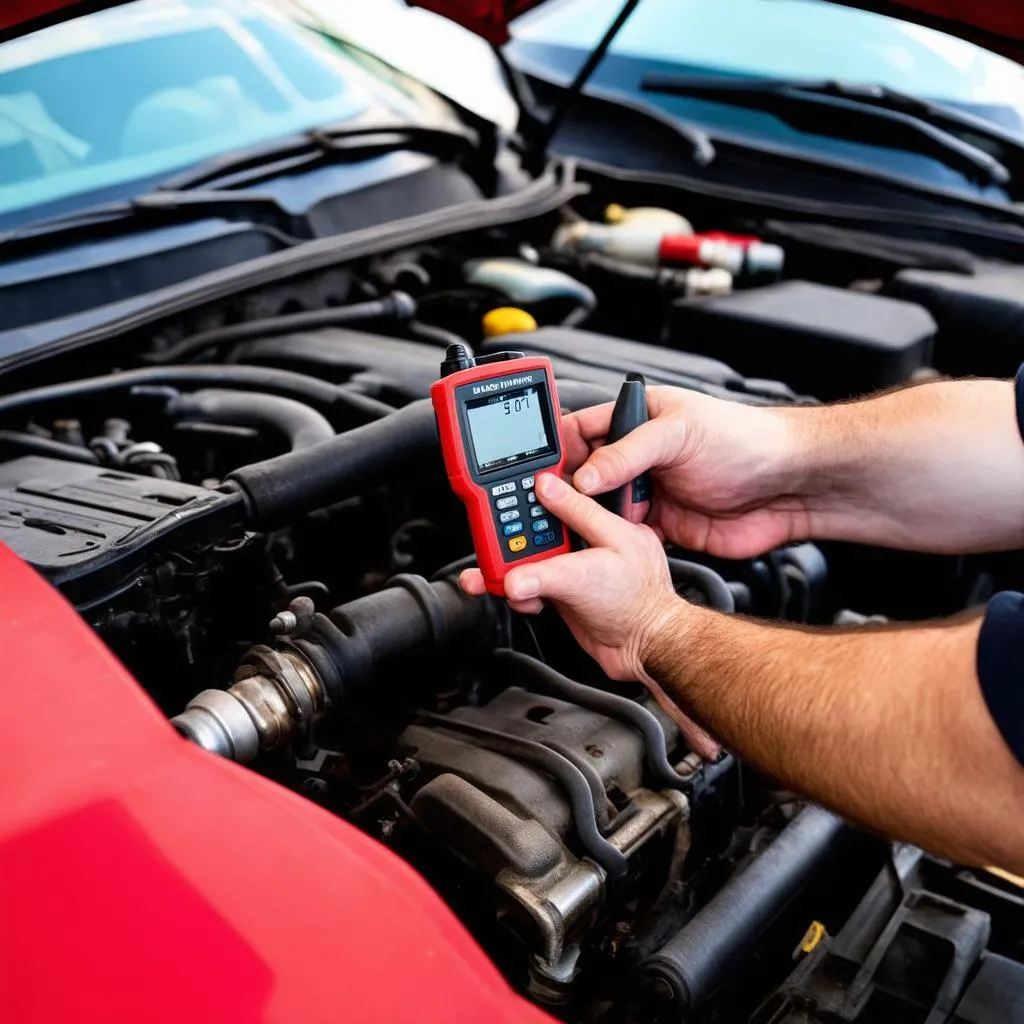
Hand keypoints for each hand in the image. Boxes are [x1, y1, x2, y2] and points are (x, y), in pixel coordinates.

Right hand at [460, 473, 720, 758]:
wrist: (647, 650)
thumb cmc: (638, 605)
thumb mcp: (587, 576)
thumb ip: (545, 572)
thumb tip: (513, 575)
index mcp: (608, 524)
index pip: (566, 497)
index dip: (537, 491)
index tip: (509, 488)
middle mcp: (592, 543)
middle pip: (541, 530)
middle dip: (510, 538)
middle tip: (488, 541)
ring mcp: (580, 570)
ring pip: (534, 560)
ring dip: (508, 568)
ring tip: (488, 575)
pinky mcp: (569, 594)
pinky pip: (535, 586)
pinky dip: (518, 592)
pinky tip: (513, 596)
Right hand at [564, 387, 810, 558]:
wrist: (788, 488)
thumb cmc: (745, 441)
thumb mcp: (678, 434)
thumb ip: (626, 453)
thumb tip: (583, 476)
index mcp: (638, 419)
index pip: (582, 428)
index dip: (557, 448)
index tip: (537, 468)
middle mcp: (638, 456)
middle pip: (583, 473)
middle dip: (565, 489)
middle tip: (546, 504)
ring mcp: (647, 492)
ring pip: (598, 507)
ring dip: (585, 517)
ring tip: (567, 527)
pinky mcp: (659, 526)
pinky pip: (621, 535)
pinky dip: (608, 542)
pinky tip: (598, 544)